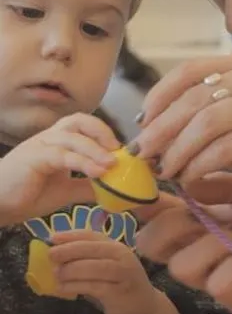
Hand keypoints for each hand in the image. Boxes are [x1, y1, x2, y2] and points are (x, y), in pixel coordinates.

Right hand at [0, 113, 119, 225]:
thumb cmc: (27, 194)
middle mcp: (51, 137)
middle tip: (119, 150)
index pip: (86, 125)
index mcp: (59, 140)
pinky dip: (84, 162)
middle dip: (102, 131)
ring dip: (97, 149)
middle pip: (80, 120)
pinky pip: (63, 155)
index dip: (105, 133)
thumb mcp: (65, 190)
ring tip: (113, 164)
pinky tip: (98, 172)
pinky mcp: (34, 157)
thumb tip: (113, 189)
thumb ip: (87, 186)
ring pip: (74, 136)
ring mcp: (41, 144)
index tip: (123, 150)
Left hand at [50, 231, 175, 313]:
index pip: (93, 235)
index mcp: (116, 246)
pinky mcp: (120, 292)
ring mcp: (123, 273)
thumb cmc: (119, 284)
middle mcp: (122, 255)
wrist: (143, 306)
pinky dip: (76, 286)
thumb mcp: (106, 266)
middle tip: (51, 255)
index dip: (72, 235)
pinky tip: (62, 288)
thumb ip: (88, 259)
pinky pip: (95, 286)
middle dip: (70, 249)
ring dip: (72, 269)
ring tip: (56, 274)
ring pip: (95, 267)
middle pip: (94, 248)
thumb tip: (59, 254)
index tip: (52, 237)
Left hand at [131, 51, 231, 201]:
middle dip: (161, 127)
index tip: (142, 122)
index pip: (192, 69)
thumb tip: (154, 126)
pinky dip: (200, 165)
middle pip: (194, 96)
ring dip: (177, 149)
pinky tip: (189, 178)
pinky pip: (224, 147)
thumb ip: (208, 111)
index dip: (160, 95)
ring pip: (206, 122)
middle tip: (143, 152)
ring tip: (164, 169)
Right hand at [136, 173, 231, 313]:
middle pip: (153, 246)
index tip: (152, 184)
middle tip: (193, 213)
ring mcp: (215, 274)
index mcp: (202, 221)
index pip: (162, 215)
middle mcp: (201, 248)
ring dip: (207, 245)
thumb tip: (187, 179)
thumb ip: (224, 186)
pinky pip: (217, 284)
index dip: (149, 202)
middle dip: (167, 225)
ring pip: (181, 266)